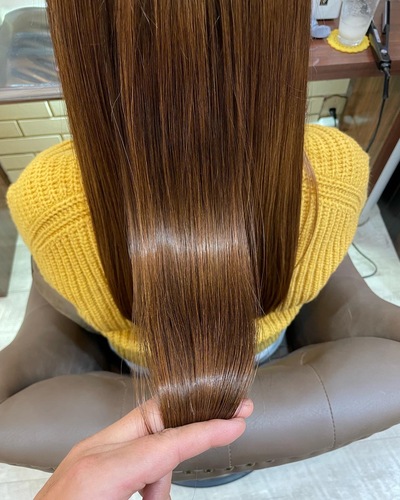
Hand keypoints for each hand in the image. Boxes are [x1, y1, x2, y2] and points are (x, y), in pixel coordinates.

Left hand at [35, 399, 253, 499]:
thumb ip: (157, 493)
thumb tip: (173, 483)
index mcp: (100, 472)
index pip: (167, 442)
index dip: (207, 429)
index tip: (237, 420)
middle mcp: (94, 452)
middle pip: (156, 416)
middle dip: (194, 417)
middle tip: (231, 415)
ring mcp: (88, 453)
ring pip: (146, 433)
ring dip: (166, 460)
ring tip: (156, 497)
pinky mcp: (88, 459)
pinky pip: (131, 447)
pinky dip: (149, 466)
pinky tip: (148, 493)